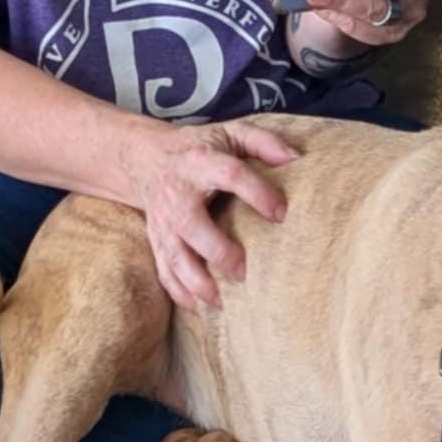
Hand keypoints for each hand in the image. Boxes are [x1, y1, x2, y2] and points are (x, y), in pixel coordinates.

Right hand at [128, 120, 299, 313]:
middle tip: (245, 272)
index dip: (257, 193)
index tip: (281, 214)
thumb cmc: (200, 148)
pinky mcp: (156, 240)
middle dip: (218, 251)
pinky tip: (200, 308)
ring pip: (174, 255)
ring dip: (196, 281)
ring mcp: (163, 221)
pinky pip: (164, 270)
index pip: (230, 174)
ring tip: (221, 301)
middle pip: (193, 224)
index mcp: (201, 162)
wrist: (146, 158)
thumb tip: (296, 158)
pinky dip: (179, 292)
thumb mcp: (230, 133)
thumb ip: (263, 142)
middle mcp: (178, 194)